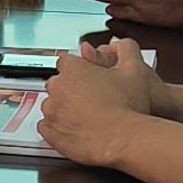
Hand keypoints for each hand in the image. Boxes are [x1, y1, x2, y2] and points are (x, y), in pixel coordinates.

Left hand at [36, 35, 159, 163]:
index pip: (67, 62)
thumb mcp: (135, 69)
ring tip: (86, 117)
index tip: (89, 79)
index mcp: (73, 68)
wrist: (126, 140)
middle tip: (92, 100)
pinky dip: (57, 128)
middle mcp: (57, 87)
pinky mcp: (50, 133)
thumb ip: (126, 50)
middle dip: (71, 90)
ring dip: (64, 109)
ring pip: (52, 105)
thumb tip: (118, 42)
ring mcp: (52, 111)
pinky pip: (47, 127)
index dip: (80, 70)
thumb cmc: (129, 106)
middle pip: (58, 84)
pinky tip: (75, 129)